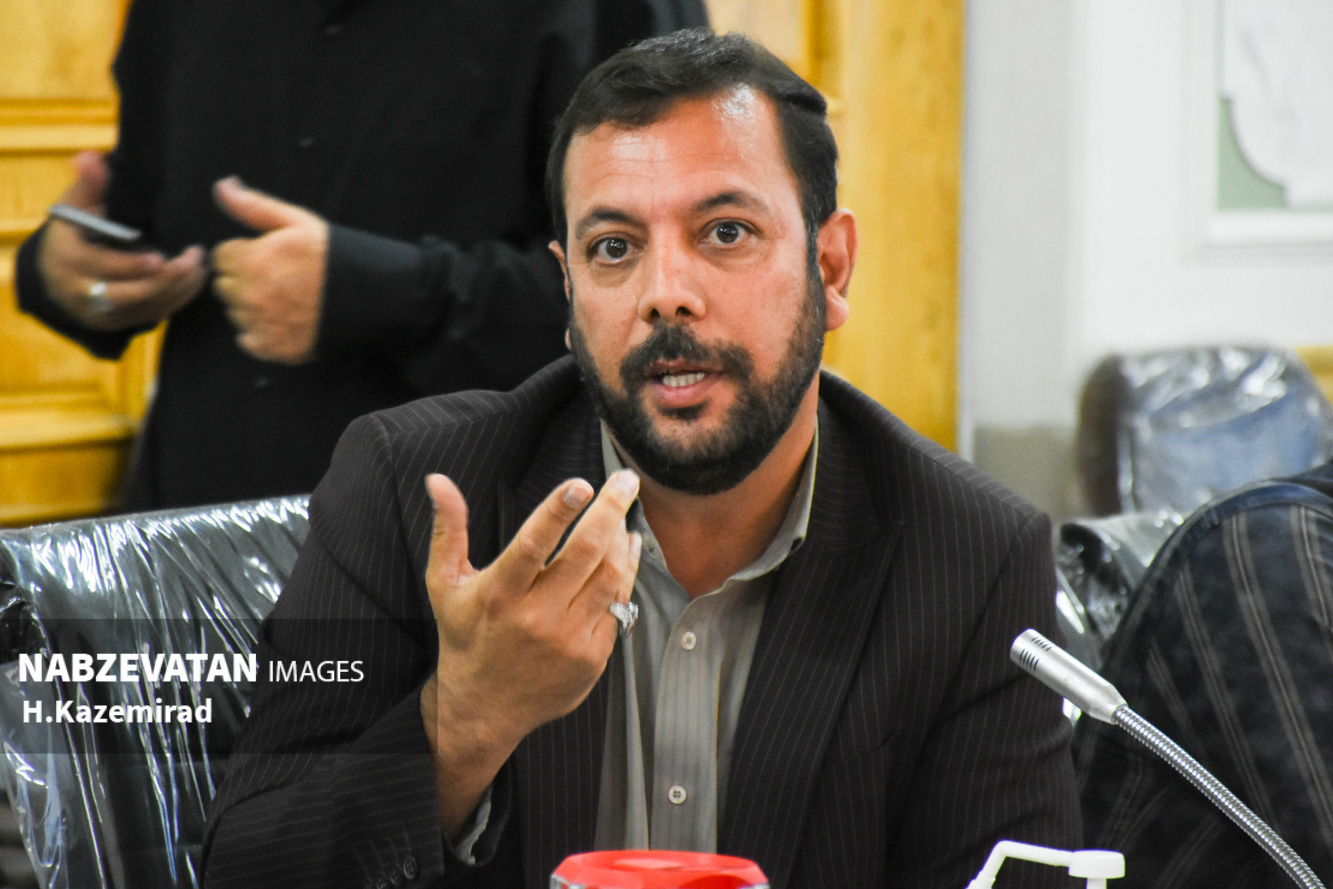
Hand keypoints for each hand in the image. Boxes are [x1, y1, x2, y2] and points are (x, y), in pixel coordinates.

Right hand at [37, 151, 206, 329]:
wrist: (58, 275)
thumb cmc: (73, 232)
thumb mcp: (74, 207)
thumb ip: (88, 184)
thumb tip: (90, 157)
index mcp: (68, 261)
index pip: (102, 267)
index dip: (131, 265)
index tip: (160, 259)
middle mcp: (83, 293)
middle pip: (129, 294)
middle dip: (165, 279)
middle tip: (194, 259)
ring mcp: (104, 313)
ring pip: (147, 307)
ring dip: (178, 288)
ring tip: (200, 265)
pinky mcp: (121, 323)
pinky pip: (154, 315)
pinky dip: (178, 299)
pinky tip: (195, 280)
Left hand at [212, 176, 328, 363]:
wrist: (370, 298)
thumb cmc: (334, 257)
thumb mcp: (297, 222)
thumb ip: (254, 207)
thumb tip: (222, 185)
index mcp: (253, 260)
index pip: (222, 256)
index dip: (244, 253)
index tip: (267, 257)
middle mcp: (252, 295)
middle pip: (224, 286)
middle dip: (244, 279)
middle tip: (277, 278)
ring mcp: (262, 325)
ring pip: (235, 313)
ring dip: (251, 306)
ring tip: (285, 300)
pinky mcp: (273, 349)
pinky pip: (248, 341)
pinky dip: (261, 333)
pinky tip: (285, 321)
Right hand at [419, 470, 641, 833]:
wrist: (483, 708)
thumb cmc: (465, 637)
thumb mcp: (446, 584)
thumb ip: (449, 529)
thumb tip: (438, 481)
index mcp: (498, 595)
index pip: (532, 544)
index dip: (558, 511)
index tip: (581, 484)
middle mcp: (535, 618)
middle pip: (583, 554)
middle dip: (610, 510)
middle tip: (625, 481)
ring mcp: (568, 639)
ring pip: (609, 577)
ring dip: (622, 539)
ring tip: (623, 514)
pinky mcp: (591, 657)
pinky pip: (619, 605)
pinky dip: (627, 573)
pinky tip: (627, 551)